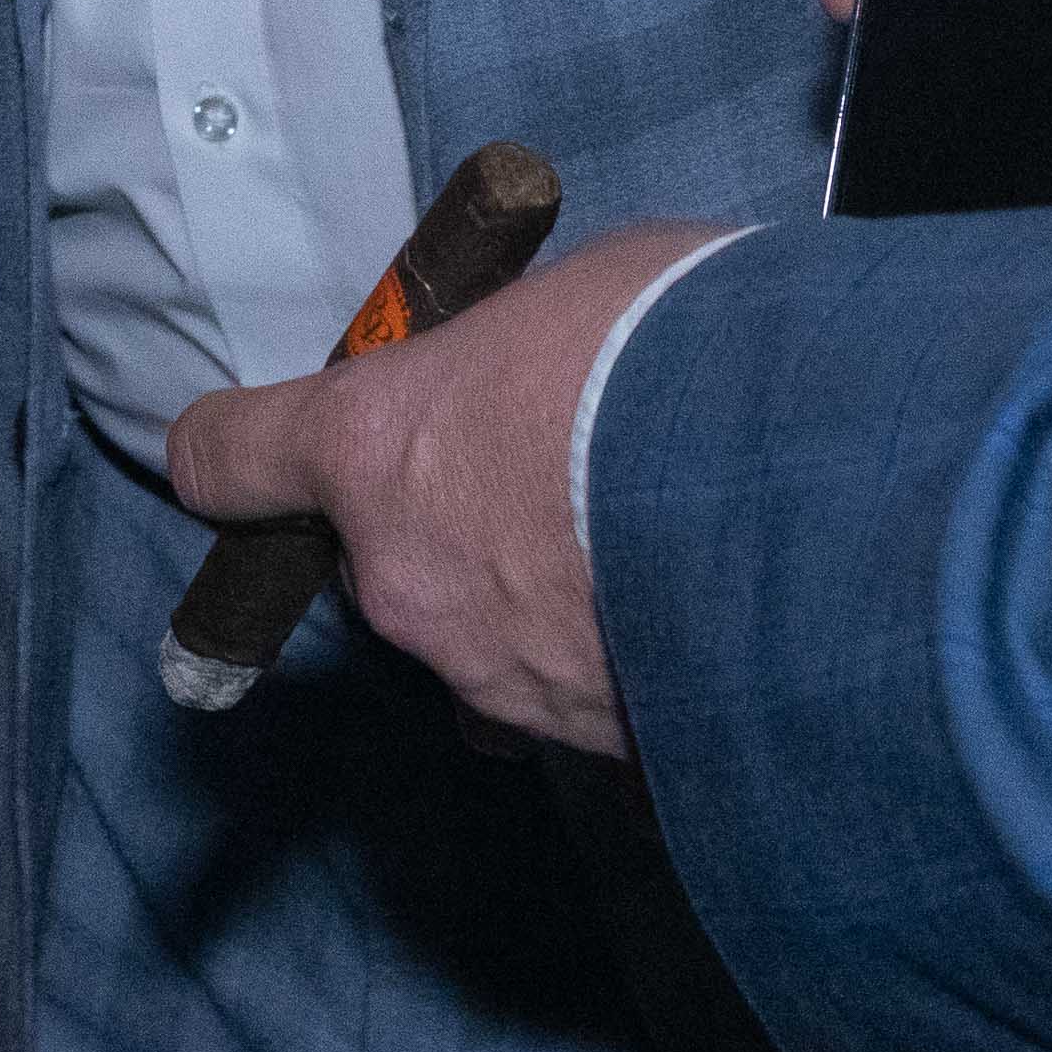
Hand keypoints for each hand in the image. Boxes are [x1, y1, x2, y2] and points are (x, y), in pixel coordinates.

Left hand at [152, 219, 720, 755]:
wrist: (822, 505)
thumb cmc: (689, 357)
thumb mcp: (585, 297)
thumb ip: (524, 352)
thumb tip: (543, 366)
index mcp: (374, 449)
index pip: (230, 460)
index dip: (239, 456)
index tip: (248, 455)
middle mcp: (406, 582)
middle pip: (387, 563)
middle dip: (457, 530)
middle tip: (564, 478)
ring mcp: (494, 682)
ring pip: (489, 645)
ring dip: (548, 607)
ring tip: (660, 553)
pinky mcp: (596, 755)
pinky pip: (592, 709)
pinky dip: (632, 675)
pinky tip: (707, 628)